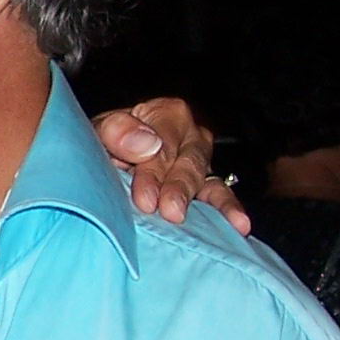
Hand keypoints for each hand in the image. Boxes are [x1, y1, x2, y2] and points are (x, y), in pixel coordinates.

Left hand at [92, 98, 248, 233]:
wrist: (104, 164)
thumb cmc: (105, 145)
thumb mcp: (99, 131)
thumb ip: (116, 130)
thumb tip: (146, 144)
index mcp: (167, 114)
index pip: (163, 144)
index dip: (153, 172)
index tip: (144, 200)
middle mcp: (191, 136)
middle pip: (188, 163)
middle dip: (178, 189)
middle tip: (169, 212)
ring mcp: (202, 162)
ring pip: (208, 181)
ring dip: (211, 204)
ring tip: (222, 222)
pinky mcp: (207, 187)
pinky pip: (220, 196)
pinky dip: (229, 210)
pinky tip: (240, 226)